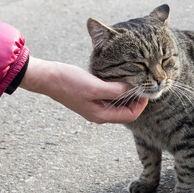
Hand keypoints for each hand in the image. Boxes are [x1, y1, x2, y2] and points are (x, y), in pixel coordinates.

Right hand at [19, 57, 147, 123]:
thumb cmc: (69, 82)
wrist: (47, 77)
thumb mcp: (95, 86)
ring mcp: (94, 106)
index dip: (141, 104)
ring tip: (134, 80)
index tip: (146, 90)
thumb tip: (133, 89)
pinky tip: (120, 78)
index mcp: (101, 115)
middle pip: (126, 111)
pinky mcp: (90, 98)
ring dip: (127, 94)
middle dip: (136, 99)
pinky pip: (110, 97)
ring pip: (119, 103)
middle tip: (143, 84)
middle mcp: (99, 114)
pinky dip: (118, 90)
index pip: (130, 115)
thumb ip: (116, 90)